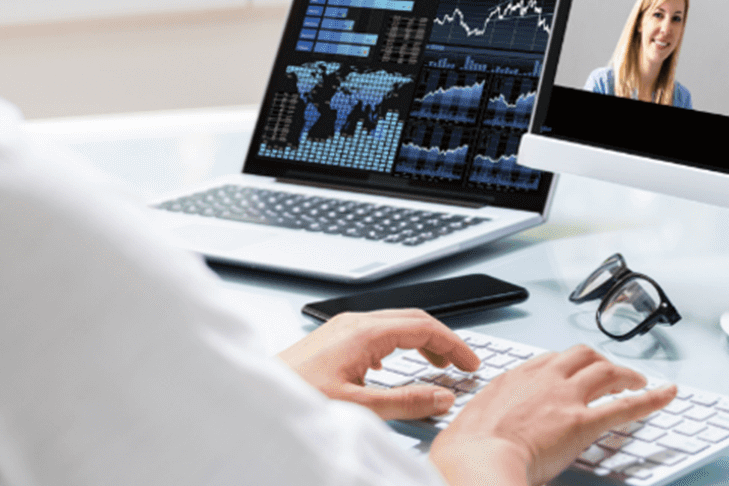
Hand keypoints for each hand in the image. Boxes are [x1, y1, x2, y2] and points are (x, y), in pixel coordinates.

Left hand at [276, 308, 479, 420]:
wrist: (259, 394)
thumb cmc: (297, 396)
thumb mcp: (359, 407)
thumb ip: (405, 402)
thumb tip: (441, 398)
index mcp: (364, 332)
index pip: (423, 327)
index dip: (453, 345)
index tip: (470, 364)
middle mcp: (353, 322)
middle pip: (412, 320)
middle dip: (441, 340)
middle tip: (461, 364)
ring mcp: (341, 327)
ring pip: (394, 324)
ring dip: (420, 341)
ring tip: (436, 365)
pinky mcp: (332, 338)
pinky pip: (376, 331)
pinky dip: (398, 344)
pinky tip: (395, 364)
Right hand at [429, 344, 675, 485]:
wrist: (475, 461)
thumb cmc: (464, 453)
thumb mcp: (468, 428)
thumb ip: (484, 425)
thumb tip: (479, 439)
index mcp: (513, 379)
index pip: (547, 360)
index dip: (566, 366)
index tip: (572, 373)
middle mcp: (542, 379)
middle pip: (580, 355)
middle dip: (599, 361)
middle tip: (611, 373)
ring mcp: (565, 397)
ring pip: (606, 370)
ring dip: (626, 374)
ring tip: (639, 382)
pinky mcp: (583, 421)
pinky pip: (626, 406)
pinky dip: (652, 399)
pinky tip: (668, 395)